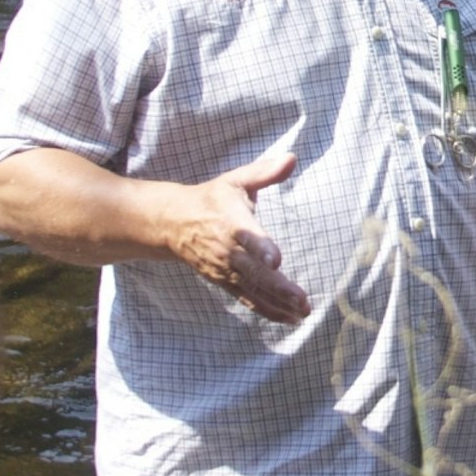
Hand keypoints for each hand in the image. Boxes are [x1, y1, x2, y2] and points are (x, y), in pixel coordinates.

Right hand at [154, 150, 308, 322]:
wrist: (173, 223)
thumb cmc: (211, 199)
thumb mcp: (235, 180)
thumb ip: (265, 172)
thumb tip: (292, 158)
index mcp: (232, 222)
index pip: (248, 236)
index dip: (261, 248)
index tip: (275, 260)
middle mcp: (228, 250)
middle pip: (254, 272)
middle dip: (278, 287)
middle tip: (301, 299)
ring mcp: (225, 270)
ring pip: (253, 290)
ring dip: (278, 303)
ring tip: (302, 312)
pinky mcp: (225, 282)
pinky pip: (247, 299)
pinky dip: (267, 310)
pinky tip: (289, 318)